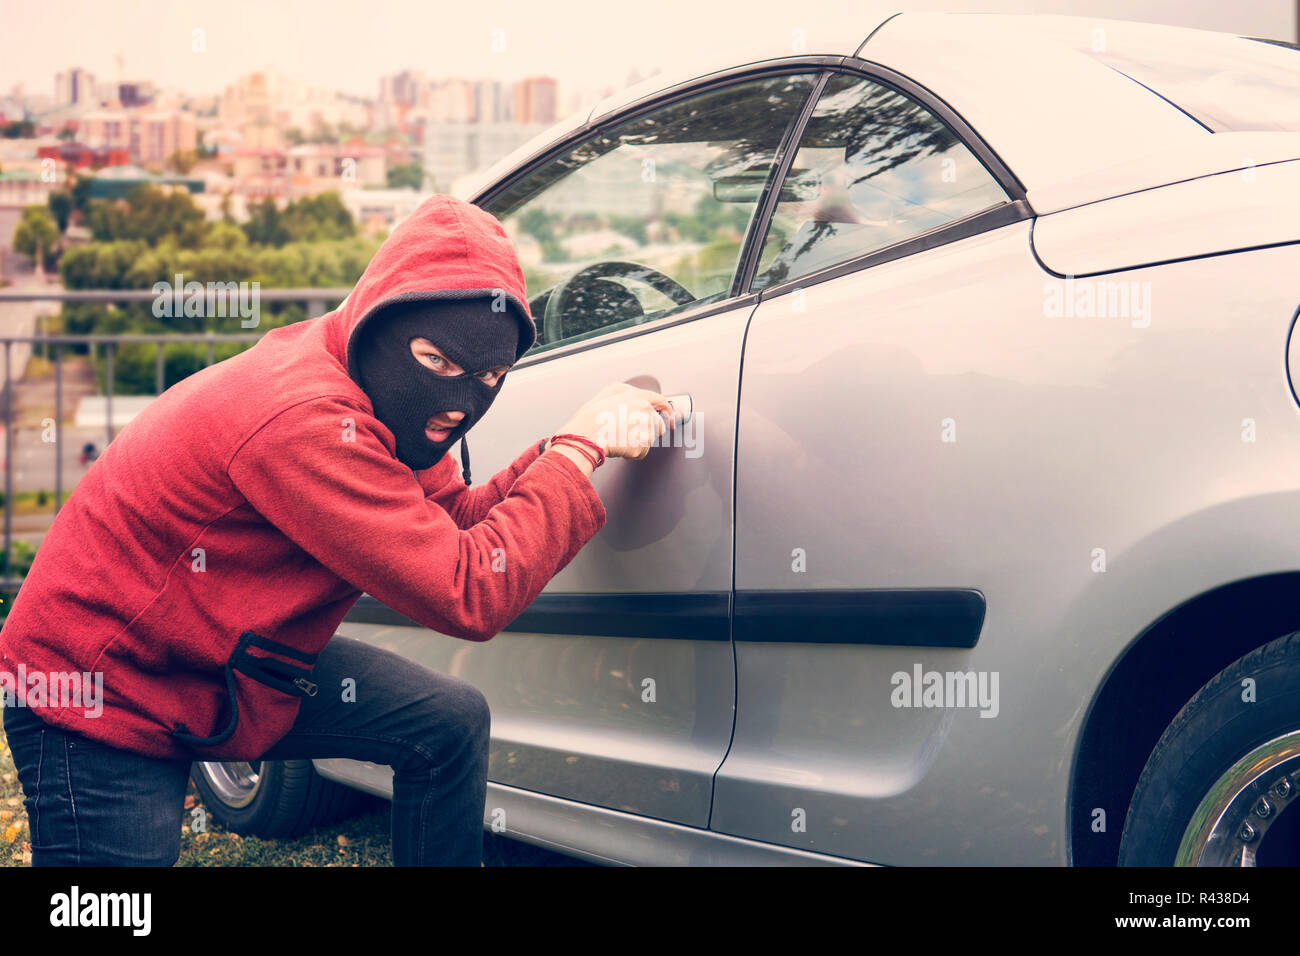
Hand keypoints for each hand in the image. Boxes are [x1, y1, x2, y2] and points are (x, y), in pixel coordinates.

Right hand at [552, 382, 675, 462]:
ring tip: (619, 437)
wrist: (585, 435)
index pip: (662, 401)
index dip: (668, 410)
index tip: (671, 418)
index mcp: (639, 396)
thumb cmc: (593, 415)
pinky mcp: (642, 446)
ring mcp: (645, 429)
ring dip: (638, 440)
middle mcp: (645, 411)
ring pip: (649, 438)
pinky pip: (642, 451)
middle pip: (657, 424)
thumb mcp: (609, 393)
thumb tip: (641, 397)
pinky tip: (619, 446)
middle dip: (647, 429)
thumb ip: (629, 392)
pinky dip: (633, 452)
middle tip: (629, 432)